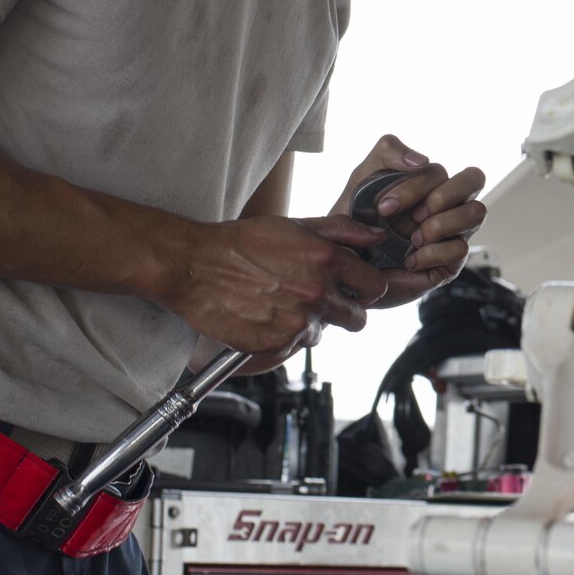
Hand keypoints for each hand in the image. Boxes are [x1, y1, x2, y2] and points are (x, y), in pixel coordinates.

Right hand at [162, 214, 390, 357]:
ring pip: (322, 334)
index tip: (353, 288)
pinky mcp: (275, 345)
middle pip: (357, 318)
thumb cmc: (242, 243)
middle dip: (343, 311)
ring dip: (308, 324)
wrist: (195, 266)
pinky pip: (293, 348)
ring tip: (280, 304)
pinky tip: (264, 317)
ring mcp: (297, 322)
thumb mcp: (296, 226)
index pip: (375, 287)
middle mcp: (317, 293)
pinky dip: (282, 337)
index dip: (365, 288)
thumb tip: (378, 236)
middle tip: (316, 300)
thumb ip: (343, 231)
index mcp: (327, 260)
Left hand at [331, 134, 488, 307]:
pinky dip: (432, 254)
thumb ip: (388, 153)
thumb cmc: (358, 220)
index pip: (440, 170)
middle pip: (475, 178)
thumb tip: (421, 160)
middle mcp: (449, 203)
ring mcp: (454, 231)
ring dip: (441, 224)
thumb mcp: (363, 179)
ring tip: (413, 239)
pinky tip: (410, 261)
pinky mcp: (452, 260)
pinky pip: (461, 248)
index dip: (415, 186)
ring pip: (477, 212)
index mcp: (429, 181)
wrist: (349, 264)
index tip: (384, 207)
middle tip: (414, 216)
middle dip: (442, 196)